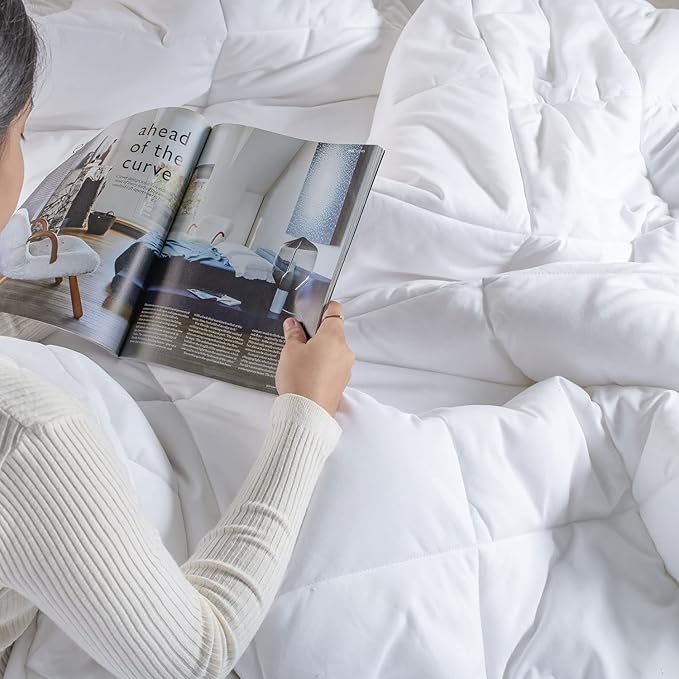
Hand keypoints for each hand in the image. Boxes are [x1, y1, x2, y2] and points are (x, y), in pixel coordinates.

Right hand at [276, 301, 354, 416]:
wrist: (307, 414)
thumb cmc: (299, 379)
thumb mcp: (290, 351)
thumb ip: (293, 334)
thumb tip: (293, 324)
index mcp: (334, 336)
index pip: (334, 311)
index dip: (323, 308)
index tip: (313, 310)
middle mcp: (345, 350)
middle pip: (333, 333)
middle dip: (317, 334)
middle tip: (298, 340)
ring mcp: (345, 368)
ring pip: (333, 351)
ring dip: (320, 352)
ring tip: (300, 361)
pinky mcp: (342, 383)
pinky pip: (333, 367)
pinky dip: (323, 366)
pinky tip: (307, 375)